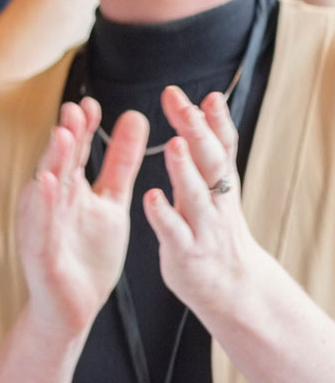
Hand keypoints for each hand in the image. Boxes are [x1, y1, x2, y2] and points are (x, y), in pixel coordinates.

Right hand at [16, 97, 145, 333]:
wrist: (73, 306)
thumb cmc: (88, 254)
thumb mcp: (112, 201)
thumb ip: (121, 161)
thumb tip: (136, 118)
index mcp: (69, 188)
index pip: (75, 150)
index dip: (82, 127)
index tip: (93, 104)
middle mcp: (51, 200)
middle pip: (59, 162)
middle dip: (67, 136)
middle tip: (77, 109)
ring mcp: (42, 223)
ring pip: (46, 187)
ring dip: (52, 161)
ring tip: (63, 136)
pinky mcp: (39, 249)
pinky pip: (40, 223)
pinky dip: (42, 202)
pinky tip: (47, 183)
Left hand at [145, 87, 277, 318]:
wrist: (232, 288)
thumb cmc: (214, 228)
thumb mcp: (217, 187)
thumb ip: (209, 148)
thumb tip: (210, 100)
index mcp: (219, 184)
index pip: (222, 146)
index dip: (215, 121)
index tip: (208, 94)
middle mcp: (215, 202)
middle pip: (211, 163)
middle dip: (199, 133)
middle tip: (184, 104)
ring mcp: (202, 227)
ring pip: (195, 196)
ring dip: (184, 170)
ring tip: (173, 143)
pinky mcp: (185, 252)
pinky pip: (173, 232)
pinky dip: (163, 214)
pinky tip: (151, 197)